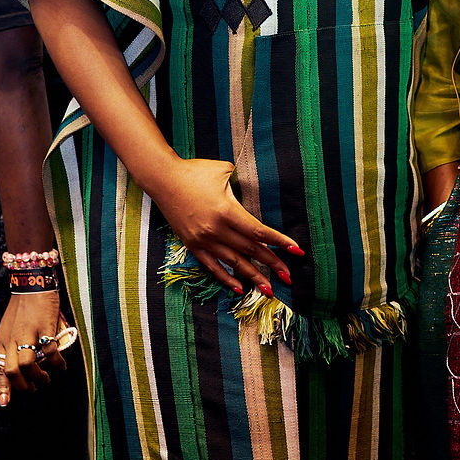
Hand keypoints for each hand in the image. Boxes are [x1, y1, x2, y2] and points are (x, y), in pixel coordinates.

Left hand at [0, 291, 65, 405]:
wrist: (32, 282)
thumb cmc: (22, 306)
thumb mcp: (9, 328)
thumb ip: (12, 345)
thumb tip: (19, 366)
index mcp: (3, 340)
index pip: (0, 368)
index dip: (4, 388)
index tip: (6, 404)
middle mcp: (12, 339)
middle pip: (13, 371)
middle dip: (24, 386)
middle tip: (34, 389)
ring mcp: (28, 333)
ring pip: (29, 365)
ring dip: (39, 377)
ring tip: (47, 379)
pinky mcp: (45, 326)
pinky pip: (50, 350)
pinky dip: (57, 362)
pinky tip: (62, 366)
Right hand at [151, 157, 300, 296]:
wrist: (162, 179)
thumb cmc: (195, 171)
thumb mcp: (224, 171)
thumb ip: (243, 184)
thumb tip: (257, 192)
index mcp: (227, 211)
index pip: (259, 232)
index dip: (279, 242)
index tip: (296, 251)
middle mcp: (216, 229)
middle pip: (250, 251)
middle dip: (272, 264)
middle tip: (289, 277)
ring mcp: (203, 240)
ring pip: (234, 263)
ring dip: (253, 276)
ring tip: (270, 289)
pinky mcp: (192, 245)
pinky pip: (212, 266)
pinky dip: (226, 278)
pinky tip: (239, 288)